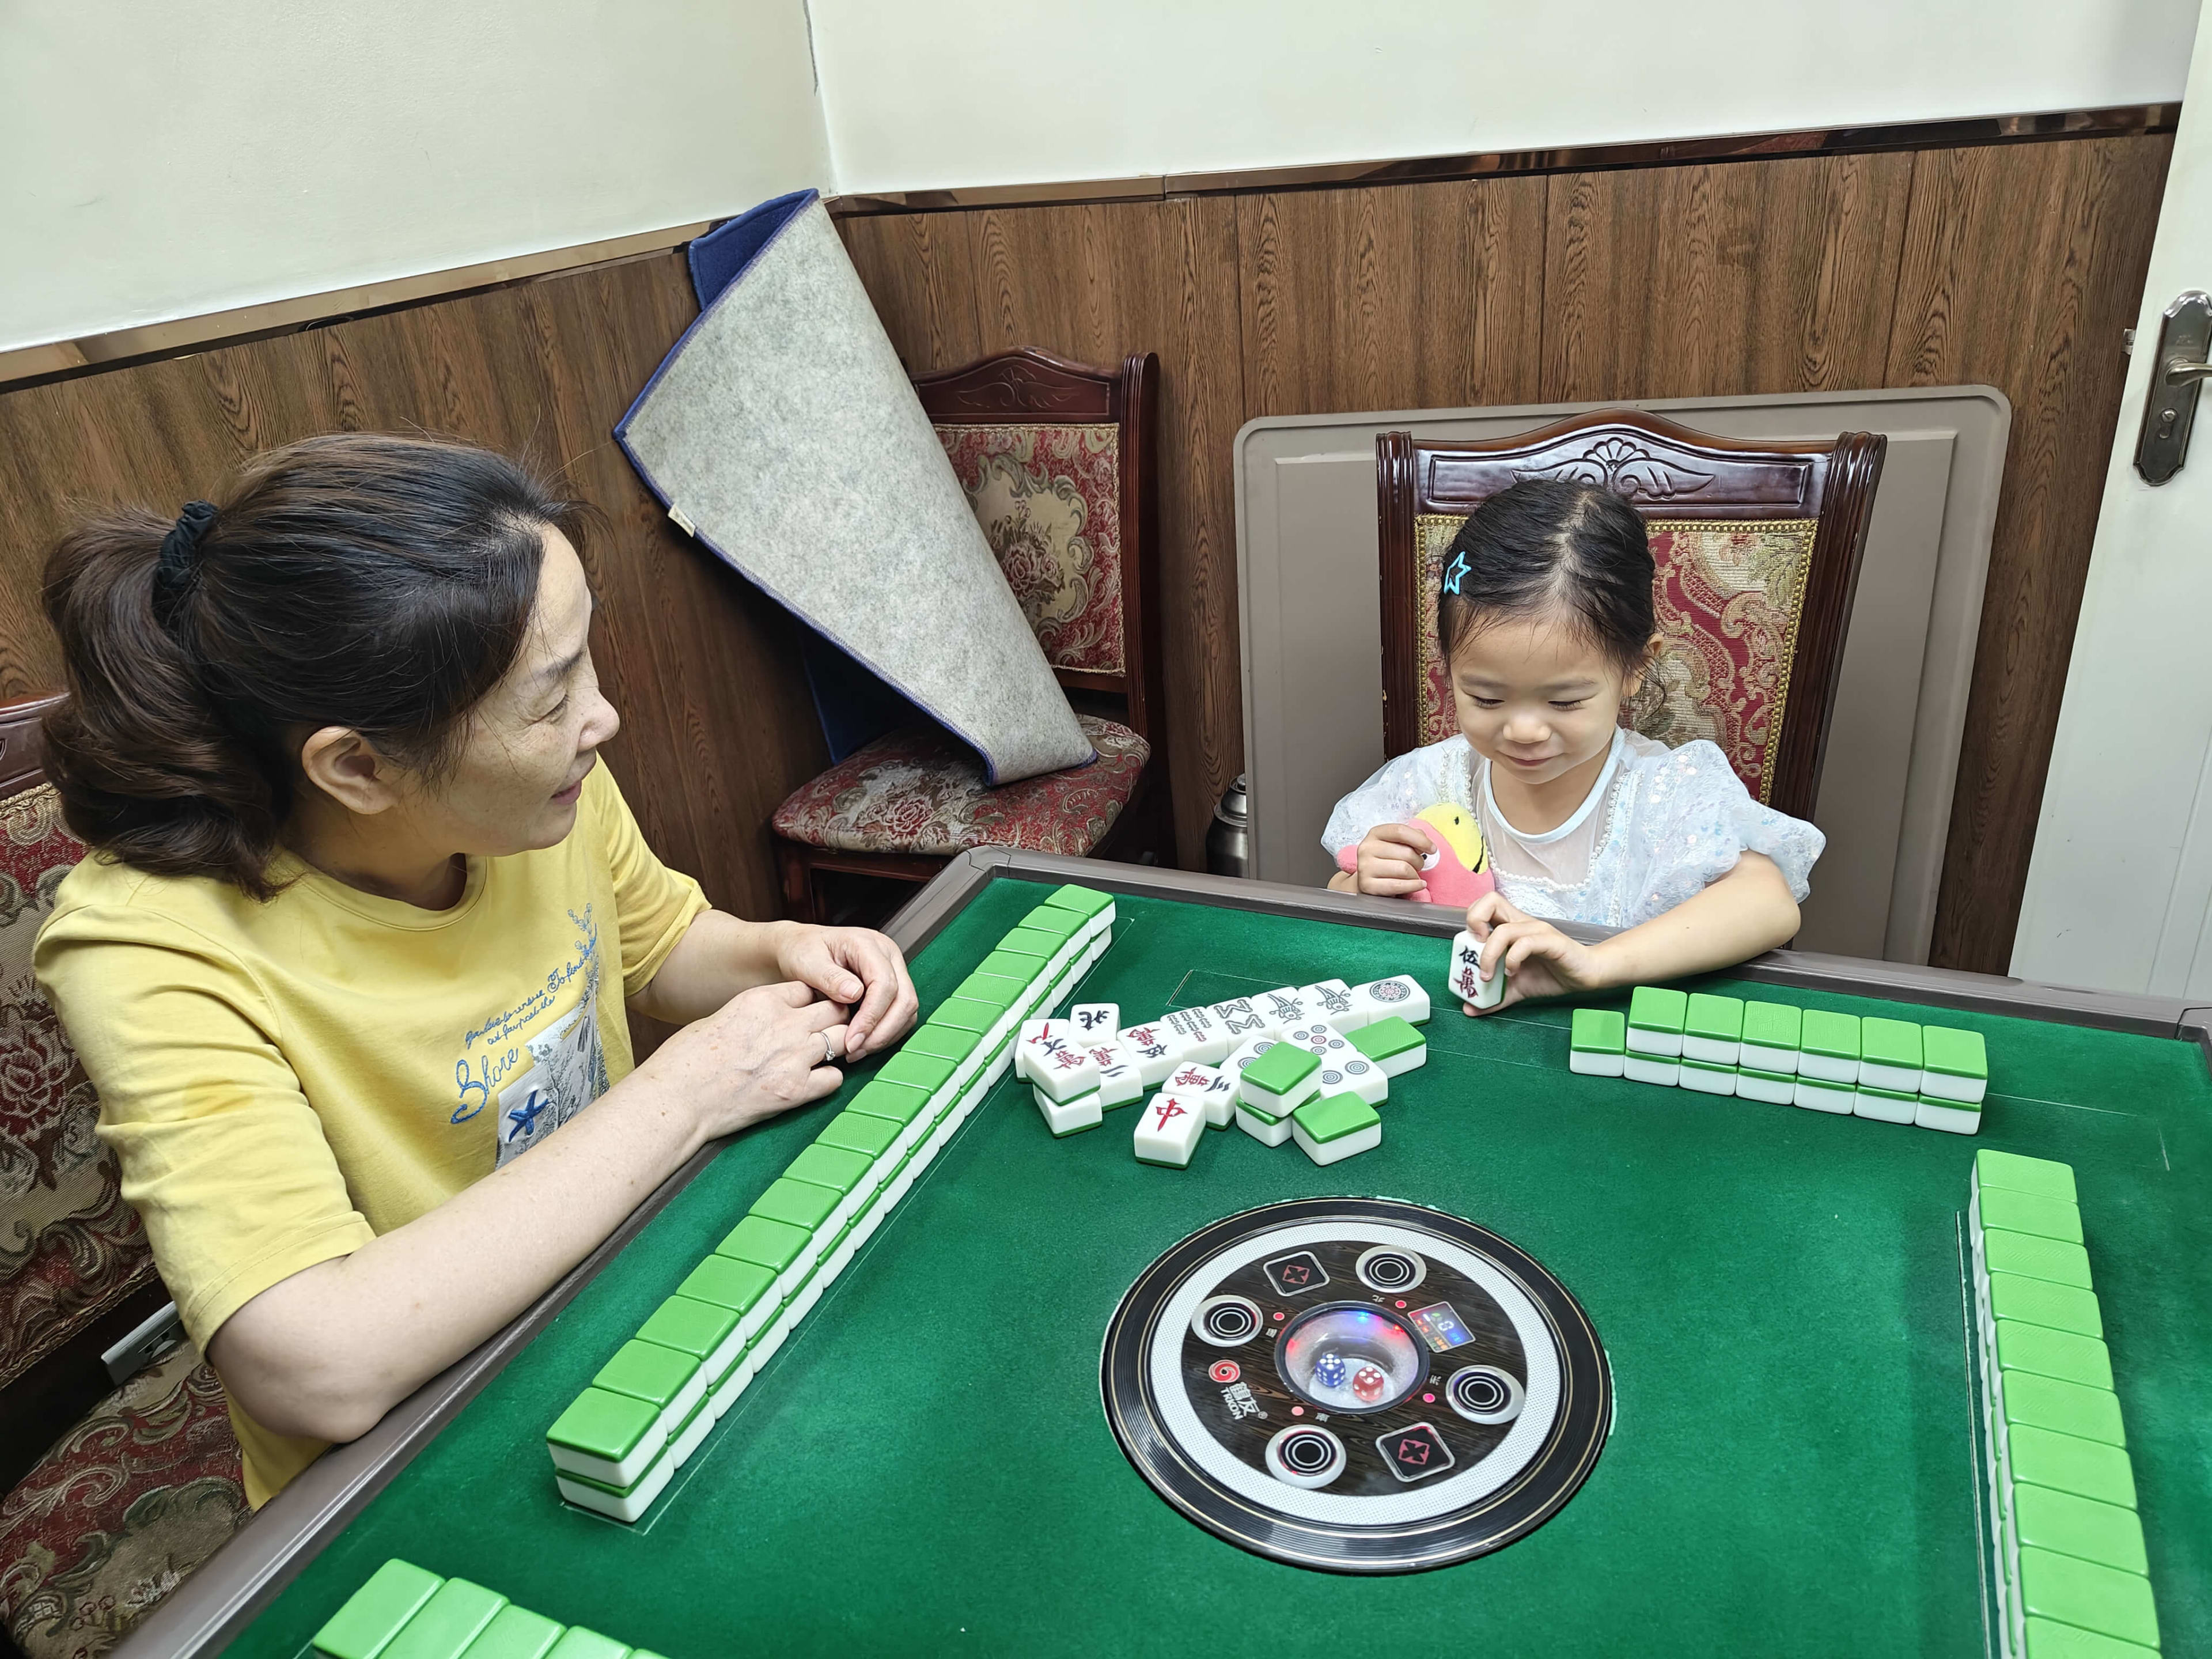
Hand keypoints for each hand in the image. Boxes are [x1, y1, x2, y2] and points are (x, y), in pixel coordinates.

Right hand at [636, 980, 848, 1141]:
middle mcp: (785, 1024)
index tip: (812, 1008)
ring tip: (825, 1055)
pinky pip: (835, 1078)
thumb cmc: (685, 1061)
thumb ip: (755, 1014)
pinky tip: (815, 1081)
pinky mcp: (796, 1091)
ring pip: (843, 1040)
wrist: (677, 1099)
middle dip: (836, 1018)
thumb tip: (769, 1019)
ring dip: (837, 1047)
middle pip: (836, 1009)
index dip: (813, 999)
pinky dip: (829, 1079)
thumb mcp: (722, 1017)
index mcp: (762, 1000)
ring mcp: (794, 1058)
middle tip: (828, 1030)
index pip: (810, 987)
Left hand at [775, 925, 917, 1057]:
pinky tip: (862, 1043)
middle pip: (904, 999)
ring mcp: (893, 971)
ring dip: (885, 1035)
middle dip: (882, 1031)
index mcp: (869, 944)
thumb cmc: (802, 951)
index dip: (871, 1016)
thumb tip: (854, 994)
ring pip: (906, 1011)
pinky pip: (899, 1015)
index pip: (885, 983)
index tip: (852, 1038)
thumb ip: (830, 977)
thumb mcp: (807, 961)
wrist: (798, 949)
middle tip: (855, 1050)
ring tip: (856, 1050)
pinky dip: (884, 1033)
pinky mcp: (892, 988)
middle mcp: (888, 956)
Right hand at [1355, 823, 1434, 896]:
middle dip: (1419, 861)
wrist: (1367, 880)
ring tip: (1412, 876)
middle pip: (1406, 853)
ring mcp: (1365, 867)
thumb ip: (1411, 837)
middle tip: (1417, 865)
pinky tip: (1419, 884)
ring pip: (1404, 869)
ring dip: (1415, 875)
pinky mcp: (1368, 885)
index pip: (1400, 831)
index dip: (1421, 840)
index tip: (1432, 848)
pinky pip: (1398, 885)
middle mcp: (1367, 848)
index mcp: (1375, 834)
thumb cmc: (1385, 860)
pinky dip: (1413, 886)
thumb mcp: (1395, 844)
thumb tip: (1426, 843)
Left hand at [1459, 891, 1614, 1012]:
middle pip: (1491, 901)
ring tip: (1489, 976)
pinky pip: (1525, 943)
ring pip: (1504, 930)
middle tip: (1474, 951)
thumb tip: (1468, 1009)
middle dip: (1473, 923)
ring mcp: (1537, 930)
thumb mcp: (1515, 989)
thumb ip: (1493, 997)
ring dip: (1489, 955)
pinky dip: (1512, 959)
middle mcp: (1522, 922)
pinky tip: (1513, 973)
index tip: (1470, 948)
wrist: (1585, 976)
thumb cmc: (1550, 975)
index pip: (1485, 905)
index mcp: (1511, 927)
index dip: (1471, 920)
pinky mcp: (1551, 941)